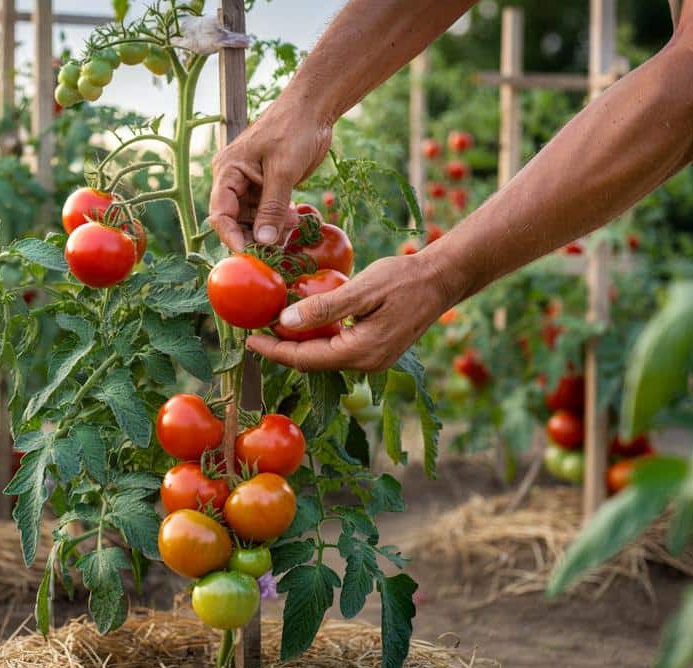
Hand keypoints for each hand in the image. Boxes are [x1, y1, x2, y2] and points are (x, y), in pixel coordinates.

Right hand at [208, 100, 332, 250]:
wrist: (315, 108)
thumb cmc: (294, 130)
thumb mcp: (283, 171)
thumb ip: (272, 208)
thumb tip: (263, 241)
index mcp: (228, 171)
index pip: (220, 212)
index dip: (231, 236)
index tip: (248, 253)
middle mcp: (234, 180)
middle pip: (236, 220)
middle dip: (256, 234)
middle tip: (278, 243)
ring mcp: (251, 184)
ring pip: (253, 219)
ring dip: (271, 228)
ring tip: (292, 222)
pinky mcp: (268, 186)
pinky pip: (268, 212)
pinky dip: (280, 219)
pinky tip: (294, 217)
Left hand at [246, 253, 455, 372]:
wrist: (443, 279)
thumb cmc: (405, 278)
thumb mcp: (362, 289)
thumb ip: (324, 307)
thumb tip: (285, 322)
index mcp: (361, 352)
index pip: (306, 358)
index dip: (274, 350)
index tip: (249, 340)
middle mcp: (367, 364)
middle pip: (312, 361)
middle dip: (282, 348)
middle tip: (254, 331)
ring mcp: (373, 360)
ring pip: (324, 357)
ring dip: (298, 343)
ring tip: (271, 327)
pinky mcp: (376, 350)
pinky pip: (338, 349)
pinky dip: (317, 338)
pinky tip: (303, 324)